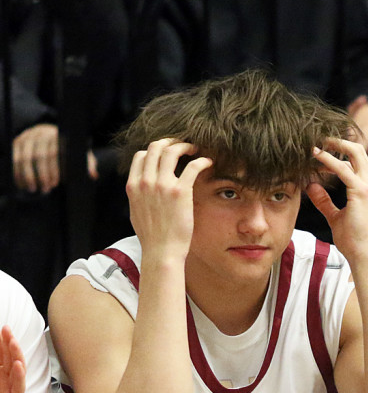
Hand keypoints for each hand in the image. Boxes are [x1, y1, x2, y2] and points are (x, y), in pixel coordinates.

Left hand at [0, 327, 26, 392]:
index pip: (1, 358)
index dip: (1, 344)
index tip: (1, 329)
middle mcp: (6, 386)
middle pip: (10, 361)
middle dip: (9, 344)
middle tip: (7, 329)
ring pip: (16, 373)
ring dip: (16, 356)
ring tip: (13, 341)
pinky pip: (18, 390)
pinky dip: (20, 377)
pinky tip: (19, 365)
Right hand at [12, 123, 97, 193]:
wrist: (51, 136)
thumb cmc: (68, 150)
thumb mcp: (79, 155)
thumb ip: (86, 164)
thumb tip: (93, 175)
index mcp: (59, 135)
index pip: (54, 152)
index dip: (54, 170)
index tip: (55, 184)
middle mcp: (41, 133)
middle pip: (39, 155)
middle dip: (42, 174)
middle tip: (46, 189)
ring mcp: (28, 136)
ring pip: (24, 157)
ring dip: (28, 175)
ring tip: (33, 189)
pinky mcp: (18, 142)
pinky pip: (14, 158)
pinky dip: (17, 172)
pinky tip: (21, 184)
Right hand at [126, 138, 211, 262]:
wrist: (161, 251)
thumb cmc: (152, 236)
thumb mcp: (136, 212)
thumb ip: (139, 196)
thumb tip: (141, 187)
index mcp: (134, 185)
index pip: (141, 155)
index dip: (156, 150)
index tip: (168, 152)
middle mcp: (146, 181)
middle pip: (156, 147)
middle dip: (170, 141)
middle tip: (183, 145)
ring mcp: (162, 185)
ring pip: (172, 151)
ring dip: (185, 146)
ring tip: (196, 148)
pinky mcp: (181, 192)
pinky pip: (193, 167)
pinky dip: (202, 160)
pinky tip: (208, 162)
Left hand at [307, 137, 367, 265]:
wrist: (363, 254)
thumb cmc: (353, 239)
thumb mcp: (335, 216)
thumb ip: (324, 201)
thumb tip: (311, 186)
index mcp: (366, 187)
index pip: (354, 159)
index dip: (338, 151)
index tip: (318, 149)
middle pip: (357, 149)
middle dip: (337, 141)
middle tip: (317, 138)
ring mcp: (367, 186)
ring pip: (354, 153)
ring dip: (333, 145)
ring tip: (313, 142)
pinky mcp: (361, 192)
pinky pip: (343, 169)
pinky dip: (328, 160)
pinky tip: (315, 156)